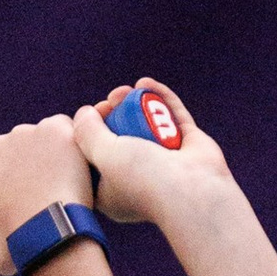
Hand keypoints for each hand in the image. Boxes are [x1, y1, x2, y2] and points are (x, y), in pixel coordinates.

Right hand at [0, 114, 94, 267]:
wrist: (45, 230)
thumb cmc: (21, 243)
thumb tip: (0, 261)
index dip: (17, 173)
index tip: (32, 188)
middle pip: (20, 145)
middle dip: (34, 160)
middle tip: (52, 182)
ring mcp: (26, 134)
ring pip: (43, 134)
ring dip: (54, 150)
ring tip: (68, 174)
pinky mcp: (53, 130)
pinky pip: (66, 126)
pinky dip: (73, 140)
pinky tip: (80, 160)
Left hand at [76, 85, 236, 227]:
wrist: (192, 192)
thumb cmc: (143, 179)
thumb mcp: (103, 154)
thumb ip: (87, 132)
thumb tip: (83, 113)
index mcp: (113, 192)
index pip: (95, 160)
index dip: (90, 134)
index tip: (89, 117)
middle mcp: (139, 178)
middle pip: (122, 139)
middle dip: (115, 115)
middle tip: (111, 100)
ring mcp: (166, 163)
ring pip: (148, 127)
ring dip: (137, 104)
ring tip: (129, 90)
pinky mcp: (189, 146)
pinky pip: (173, 117)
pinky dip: (161, 99)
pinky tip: (146, 83)